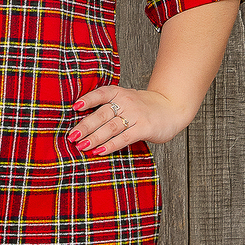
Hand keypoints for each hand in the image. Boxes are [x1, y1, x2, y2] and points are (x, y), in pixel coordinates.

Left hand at [67, 84, 191, 157]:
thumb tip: (82, 124)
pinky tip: (99, 151)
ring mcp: (136, 115)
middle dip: (85, 126)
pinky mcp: (144, 128)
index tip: (74, 107)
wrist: (172, 108)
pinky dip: (110, 145)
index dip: (87, 100)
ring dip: (94, 138)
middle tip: (71, 137)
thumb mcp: (127, 100)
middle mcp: (126, 102)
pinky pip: (124, 138)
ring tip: (81, 146)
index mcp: (119, 93)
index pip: (101, 94)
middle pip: (101, 114)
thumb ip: (109, 107)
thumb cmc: (144, 107)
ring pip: (110, 127)